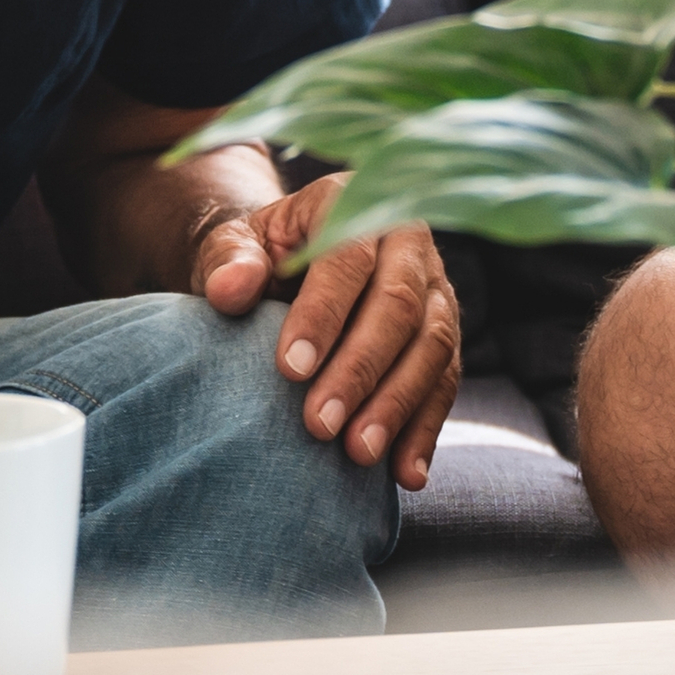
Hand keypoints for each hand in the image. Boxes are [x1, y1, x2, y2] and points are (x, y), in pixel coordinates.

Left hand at [175, 172, 461, 490]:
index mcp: (355, 201)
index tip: (289, 370)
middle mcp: (408, 240)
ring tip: (359, 454)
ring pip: (433, 345)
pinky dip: (426, 429)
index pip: (346, 258)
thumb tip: (232, 288)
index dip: (322, 314)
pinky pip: (446, 382)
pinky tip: (405, 473)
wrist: (284, 267)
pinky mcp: (444, 334)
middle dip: (360, 370)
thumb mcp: (231, 245)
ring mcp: (435, 287)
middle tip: (320, 426)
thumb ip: (227, 260)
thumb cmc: (255, 256)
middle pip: (398, 305)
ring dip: (398, 405)